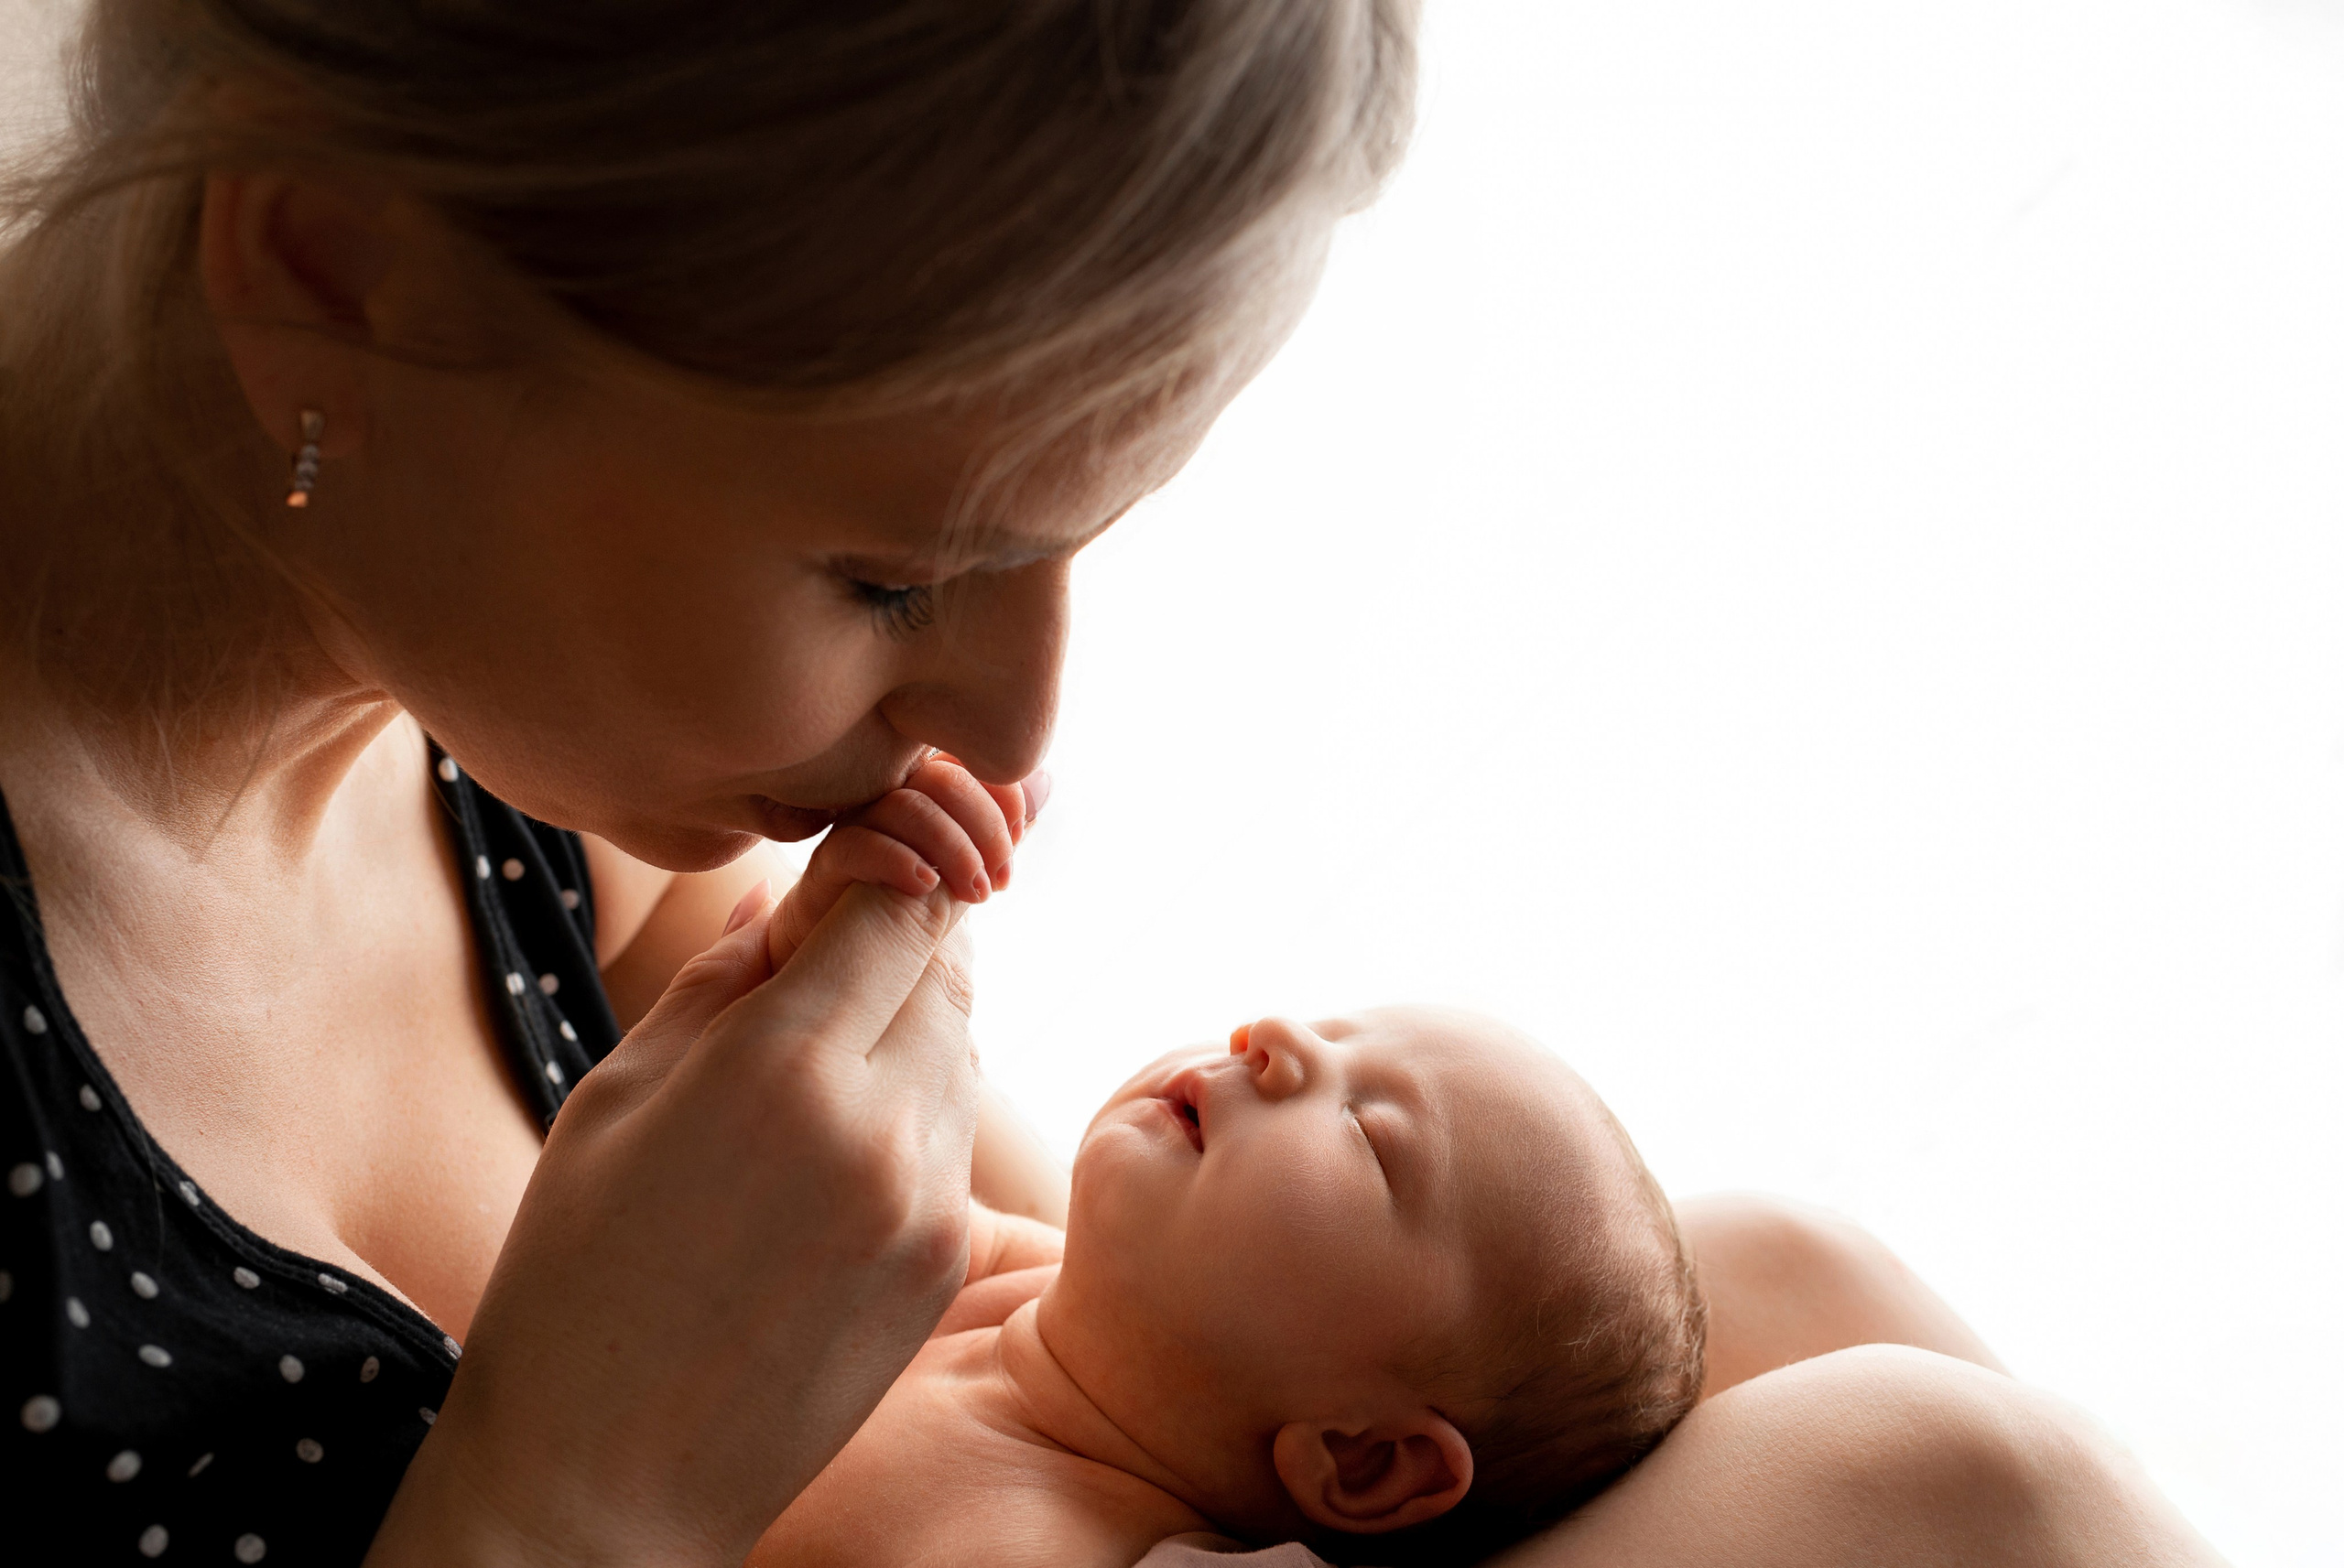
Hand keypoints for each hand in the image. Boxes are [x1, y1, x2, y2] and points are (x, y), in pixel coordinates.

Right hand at [368, 869, 982, 1567]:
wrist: (608, 1472)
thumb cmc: (574, 1271)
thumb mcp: (618, 1095)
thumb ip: (724, 980)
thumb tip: (791, 897)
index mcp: (783, 1064)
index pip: (897, 901)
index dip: (881, 868)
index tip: (845, 874)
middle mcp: (881, 1125)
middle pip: (946, 967)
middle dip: (897, 943)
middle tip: (825, 962)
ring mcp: (929, 1200)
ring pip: (962, 1049)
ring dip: (909, 1027)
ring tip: (810, 1073)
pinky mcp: (946, 1260)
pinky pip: (953, 1137)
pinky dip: (913, 1113)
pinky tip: (828, 1155)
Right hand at [767, 754, 1039, 969]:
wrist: (834, 951)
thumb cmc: (903, 904)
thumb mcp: (962, 871)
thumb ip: (996, 834)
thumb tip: (1045, 782)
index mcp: (923, 793)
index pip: (967, 764)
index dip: (1002, 793)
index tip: (1019, 836)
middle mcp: (887, 799)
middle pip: (941, 779)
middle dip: (984, 826)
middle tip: (1000, 878)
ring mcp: (855, 828)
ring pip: (905, 806)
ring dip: (953, 848)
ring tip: (974, 892)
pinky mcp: (826, 863)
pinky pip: (858, 844)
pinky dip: (899, 860)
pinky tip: (926, 886)